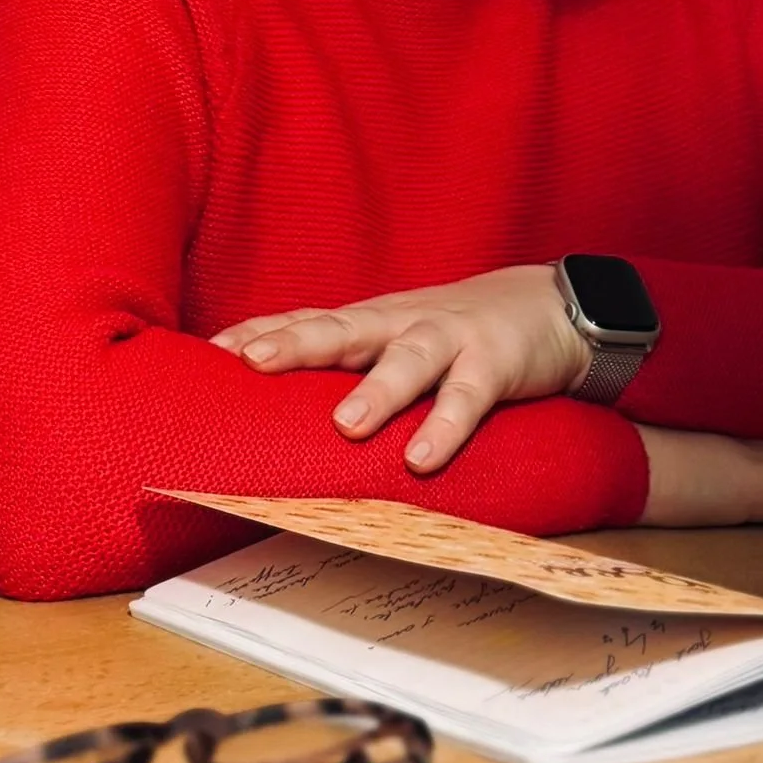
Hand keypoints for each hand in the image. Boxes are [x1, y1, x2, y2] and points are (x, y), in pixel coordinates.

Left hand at [208, 265, 589, 473]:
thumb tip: (282, 402)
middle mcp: (400, 323)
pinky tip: (422, 458)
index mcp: (371, 322)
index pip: (306, 321)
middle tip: (251, 362)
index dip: (260, 332)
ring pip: (408, 360)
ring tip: (344, 426)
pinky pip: (468, 397)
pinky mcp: (494, 362)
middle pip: (342, 329)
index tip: (209, 350)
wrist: (553, 303)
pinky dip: (445, 426)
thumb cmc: (458, 330)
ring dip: (377, 391)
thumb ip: (352, 362)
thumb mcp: (398, 338)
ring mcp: (448, 338)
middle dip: (295, 343)